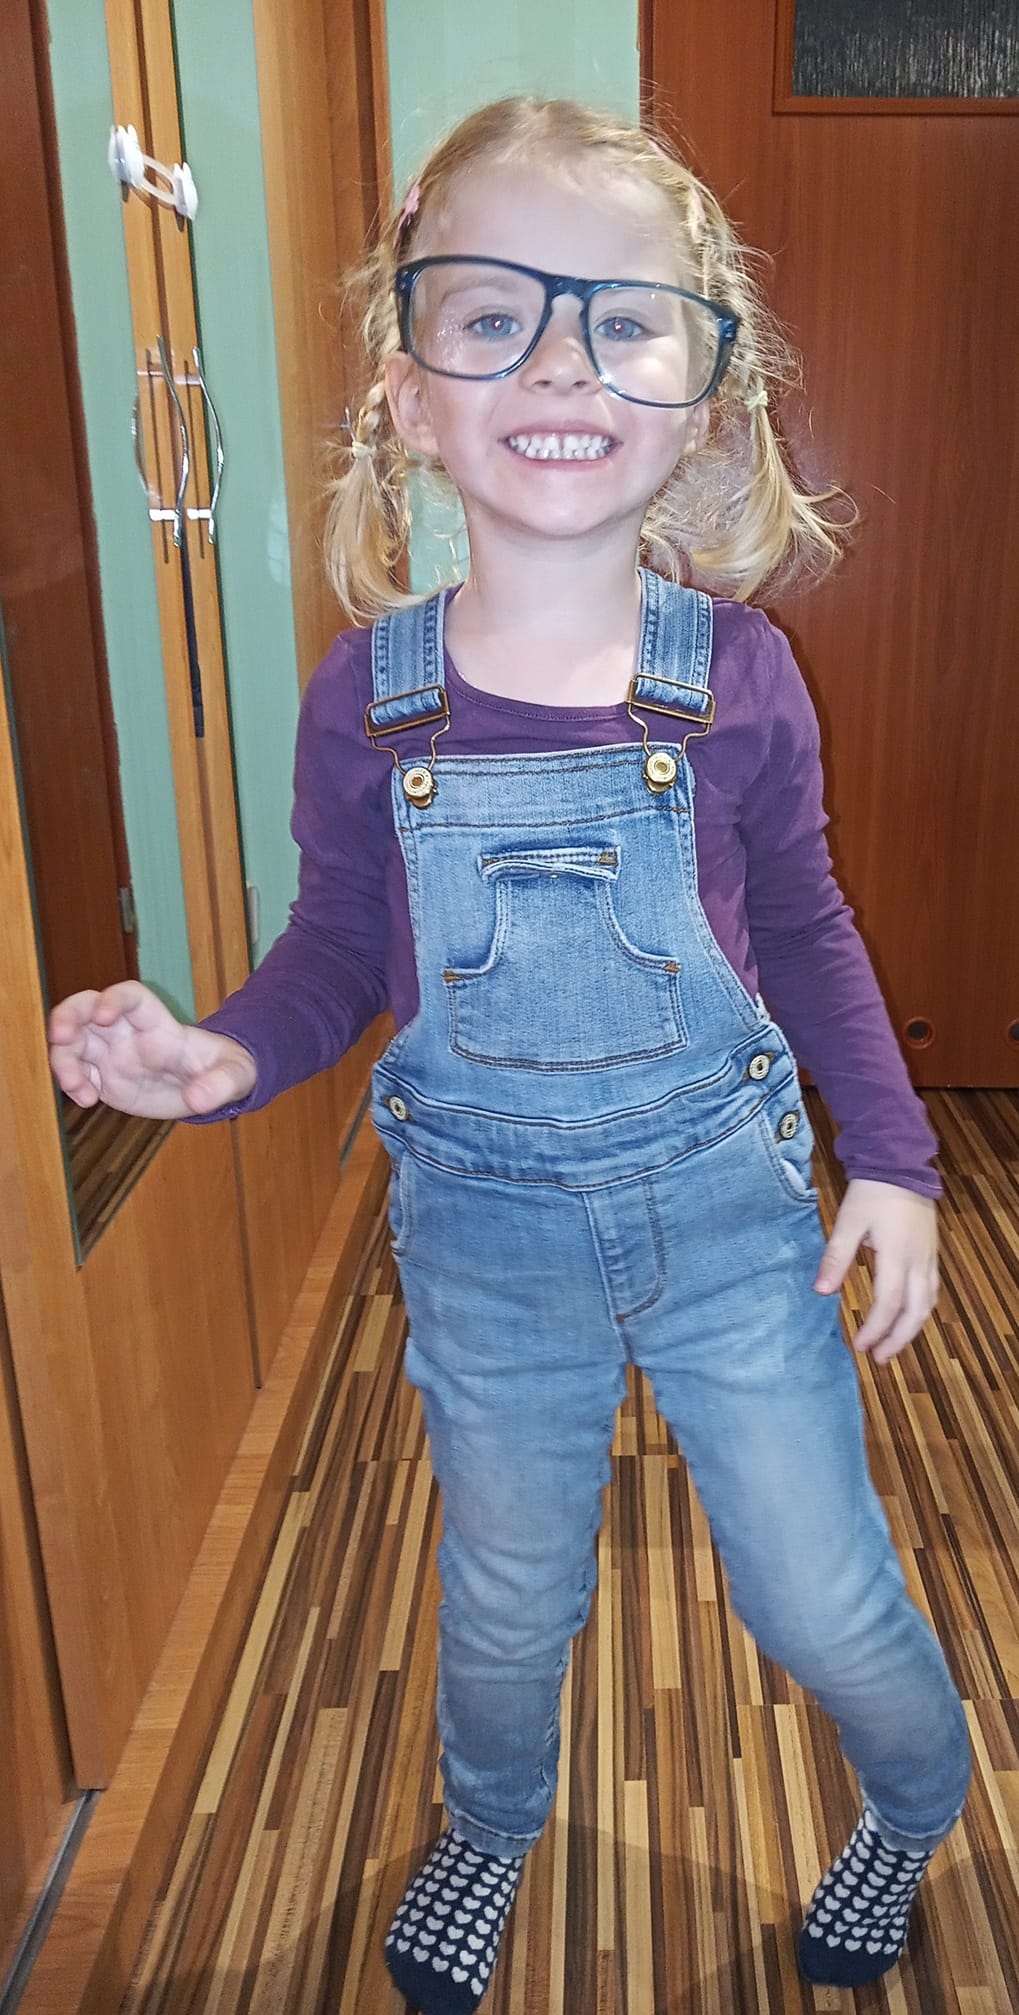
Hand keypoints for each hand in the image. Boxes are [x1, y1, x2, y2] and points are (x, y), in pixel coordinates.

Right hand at [48, 981, 257, 1120]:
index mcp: (158, 1024)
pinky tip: (87, 1101)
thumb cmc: (226, 1069)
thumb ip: (220, 1085)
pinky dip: (73, 1084)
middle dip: (67, 1016)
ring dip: (63, 1058)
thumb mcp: (236, 1076)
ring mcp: (112, 1054)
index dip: (113, 999)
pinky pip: (77, 1074)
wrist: (213, 1086)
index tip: (102, 1016)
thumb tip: (199, 1100)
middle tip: (59, 1037)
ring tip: (76, 1087)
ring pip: (73, 1042)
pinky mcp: (105, 1077)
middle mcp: (128, 1033)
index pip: (130, 997)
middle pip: (87, 1008)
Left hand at [813, 1178, 937, 1364]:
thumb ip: (836, 1257)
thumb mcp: (847, 1222)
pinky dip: (921, 1310)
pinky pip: (932, 1290)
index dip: (874, 1329)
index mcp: (897, 1256)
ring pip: (928, 1304)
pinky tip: (909, 1316)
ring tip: (893, 1345)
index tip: (859, 1346)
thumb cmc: (871, 1192)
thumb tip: (821, 1292)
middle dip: (898, 1340)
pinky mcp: (932, 1252)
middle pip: (915, 1312)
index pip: (888, 1305)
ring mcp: (929, 1258)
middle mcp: (919, 1262)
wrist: (900, 1165)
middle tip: (879, 1358)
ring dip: (912, 1328)